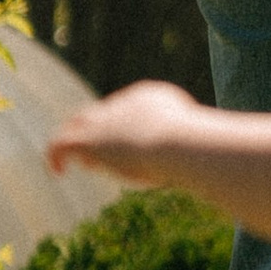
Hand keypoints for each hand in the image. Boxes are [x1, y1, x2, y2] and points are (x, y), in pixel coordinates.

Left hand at [48, 81, 215, 187]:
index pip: (127, 107)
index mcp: (150, 96)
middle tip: (97, 154)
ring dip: (77, 143)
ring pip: (77, 125)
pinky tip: (58, 173)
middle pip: (100, 112)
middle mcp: (123, 102)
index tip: (129, 148)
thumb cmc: (197, 147)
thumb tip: (215, 162)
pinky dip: (55, 156)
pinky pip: (59, 143)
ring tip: (77, 163)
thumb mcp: (205, 145)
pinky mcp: (87, 139)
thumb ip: (202, 149)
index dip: (123, 127)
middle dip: (97, 131)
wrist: (176, 142)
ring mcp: (104, 120)